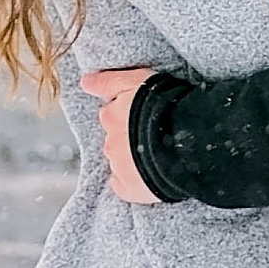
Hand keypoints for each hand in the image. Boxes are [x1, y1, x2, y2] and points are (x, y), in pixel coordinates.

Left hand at [82, 67, 159, 202]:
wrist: (184, 136)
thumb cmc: (164, 104)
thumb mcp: (135, 80)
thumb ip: (107, 81)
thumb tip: (84, 82)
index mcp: (111, 116)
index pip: (110, 116)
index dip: (126, 116)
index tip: (140, 117)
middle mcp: (111, 141)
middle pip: (115, 140)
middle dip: (129, 138)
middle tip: (152, 135)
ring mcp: (119, 166)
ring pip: (120, 162)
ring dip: (132, 159)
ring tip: (157, 154)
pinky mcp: (129, 187)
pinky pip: (124, 186)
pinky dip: (133, 182)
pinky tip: (149, 174)